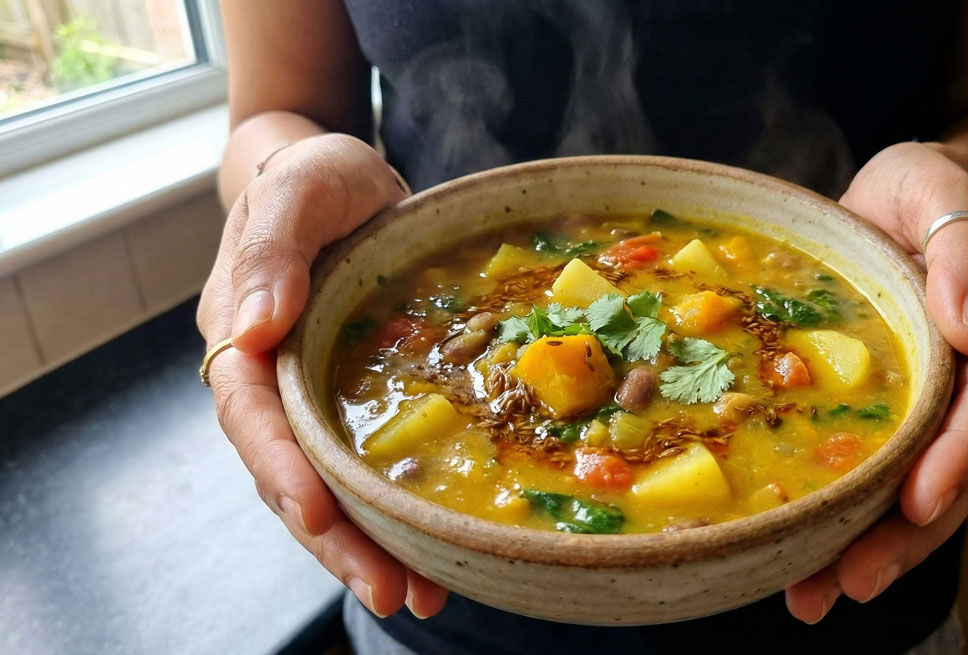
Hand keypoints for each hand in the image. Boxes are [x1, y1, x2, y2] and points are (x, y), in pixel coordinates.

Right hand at [197, 133, 448, 617]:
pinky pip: (365, 471)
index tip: (318, 516)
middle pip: (290, 475)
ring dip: (368, 548)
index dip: (283, 469)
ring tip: (422, 597)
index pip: (251, 416)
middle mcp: (271, 382)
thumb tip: (252, 328)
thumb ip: (272, 253)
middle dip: (336, 541)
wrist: (342, 183)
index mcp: (242, 336)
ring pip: (328, 488)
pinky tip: (437, 556)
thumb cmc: (314, 179)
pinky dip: (392, 516)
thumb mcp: (299, 192)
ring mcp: (311, 400)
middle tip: (392, 593)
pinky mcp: (353, 407)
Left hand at [784, 142, 967, 621]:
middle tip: (850, 581)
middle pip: (951, 478)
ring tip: (812, 597)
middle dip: (904, 536)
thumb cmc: (925, 189)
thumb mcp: (942, 190)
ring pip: (909, 495)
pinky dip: (837, 520)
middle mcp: (964, 388)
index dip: (958, 458)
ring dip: (866, 549)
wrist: (899, 197)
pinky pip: (868, 475)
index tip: (920, 499)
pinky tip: (793, 559)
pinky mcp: (881, 417)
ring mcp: (924, 409)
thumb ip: (966, 248)